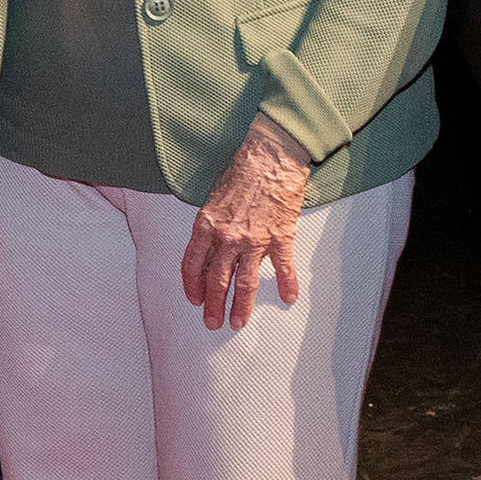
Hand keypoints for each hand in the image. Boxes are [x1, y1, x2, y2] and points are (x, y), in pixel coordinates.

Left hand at [181, 115, 313, 328]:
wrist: (270, 156)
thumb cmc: (241, 172)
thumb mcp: (213, 199)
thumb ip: (212, 227)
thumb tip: (213, 250)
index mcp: (206, 226)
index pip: (192, 264)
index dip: (192, 285)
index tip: (194, 299)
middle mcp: (227, 237)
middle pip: (216, 279)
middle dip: (213, 304)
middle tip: (212, 323)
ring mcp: (254, 240)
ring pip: (245, 281)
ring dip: (241, 305)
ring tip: (238, 322)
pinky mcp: (280, 236)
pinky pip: (283, 267)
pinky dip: (287, 284)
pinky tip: (289, 298)